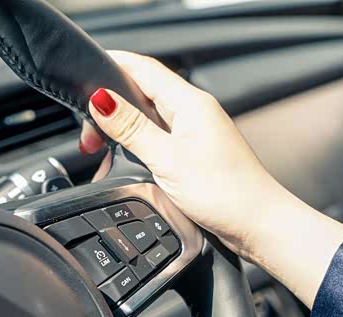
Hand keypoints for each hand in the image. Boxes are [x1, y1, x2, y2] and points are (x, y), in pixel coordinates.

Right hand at [80, 51, 342, 306]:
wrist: (257, 223)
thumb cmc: (226, 192)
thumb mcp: (167, 159)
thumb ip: (132, 128)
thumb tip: (102, 100)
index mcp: (189, 102)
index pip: (143, 68)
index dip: (113, 66)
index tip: (85, 73)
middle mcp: (194, 111)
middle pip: (142, 93)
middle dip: (110, 108)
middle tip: (89, 135)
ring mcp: (195, 131)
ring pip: (149, 117)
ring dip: (122, 129)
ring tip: (102, 150)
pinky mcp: (195, 151)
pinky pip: (159, 137)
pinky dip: (138, 145)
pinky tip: (129, 161)